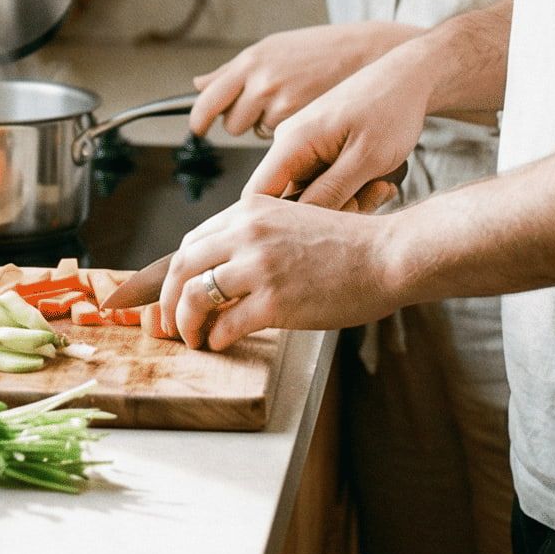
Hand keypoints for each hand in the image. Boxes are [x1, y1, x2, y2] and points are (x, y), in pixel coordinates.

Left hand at [158, 195, 402, 349]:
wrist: (387, 255)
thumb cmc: (349, 244)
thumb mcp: (293, 222)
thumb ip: (258, 238)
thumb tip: (225, 270)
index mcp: (251, 209)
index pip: (193, 241)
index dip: (175, 273)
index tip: (172, 294)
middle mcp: (248, 232)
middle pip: (183, 266)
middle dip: (167, 300)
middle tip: (169, 323)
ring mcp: (260, 266)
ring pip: (195, 296)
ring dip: (187, 323)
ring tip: (193, 338)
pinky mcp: (275, 301)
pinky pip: (226, 325)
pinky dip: (216, 338)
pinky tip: (222, 343)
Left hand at [188, 22, 418, 138]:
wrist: (371, 52)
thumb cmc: (320, 50)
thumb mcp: (274, 48)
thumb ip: (233, 71)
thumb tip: (197, 84)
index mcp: (252, 60)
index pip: (210, 98)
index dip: (200, 119)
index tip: (198, 129)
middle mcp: (262, 81)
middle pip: (233, 123)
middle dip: (244, 121)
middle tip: (267, 110)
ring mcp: (283, 102)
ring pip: (259, 133)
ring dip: (269, 127)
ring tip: (293, 106)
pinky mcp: (303, 121)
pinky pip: (282, 140)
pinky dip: (291, 133)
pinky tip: (306, 114)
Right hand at [243, 39, 437, 208]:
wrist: (409, 77)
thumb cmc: (392, 111)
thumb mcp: (366, 158)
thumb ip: (329, 193)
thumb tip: (295, 224)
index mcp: (293, 141)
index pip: (257, 195)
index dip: (279, 224)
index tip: (321, 231)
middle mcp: (290, 142)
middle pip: (288, 200)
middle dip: (328, 213)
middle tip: (371, 201)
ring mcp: (304, 144)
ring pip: (310, 194)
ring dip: (345, 202)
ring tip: (383, 188)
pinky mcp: (319, 148)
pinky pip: (323, 182)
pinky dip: (350, 190)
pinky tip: (379, 182)